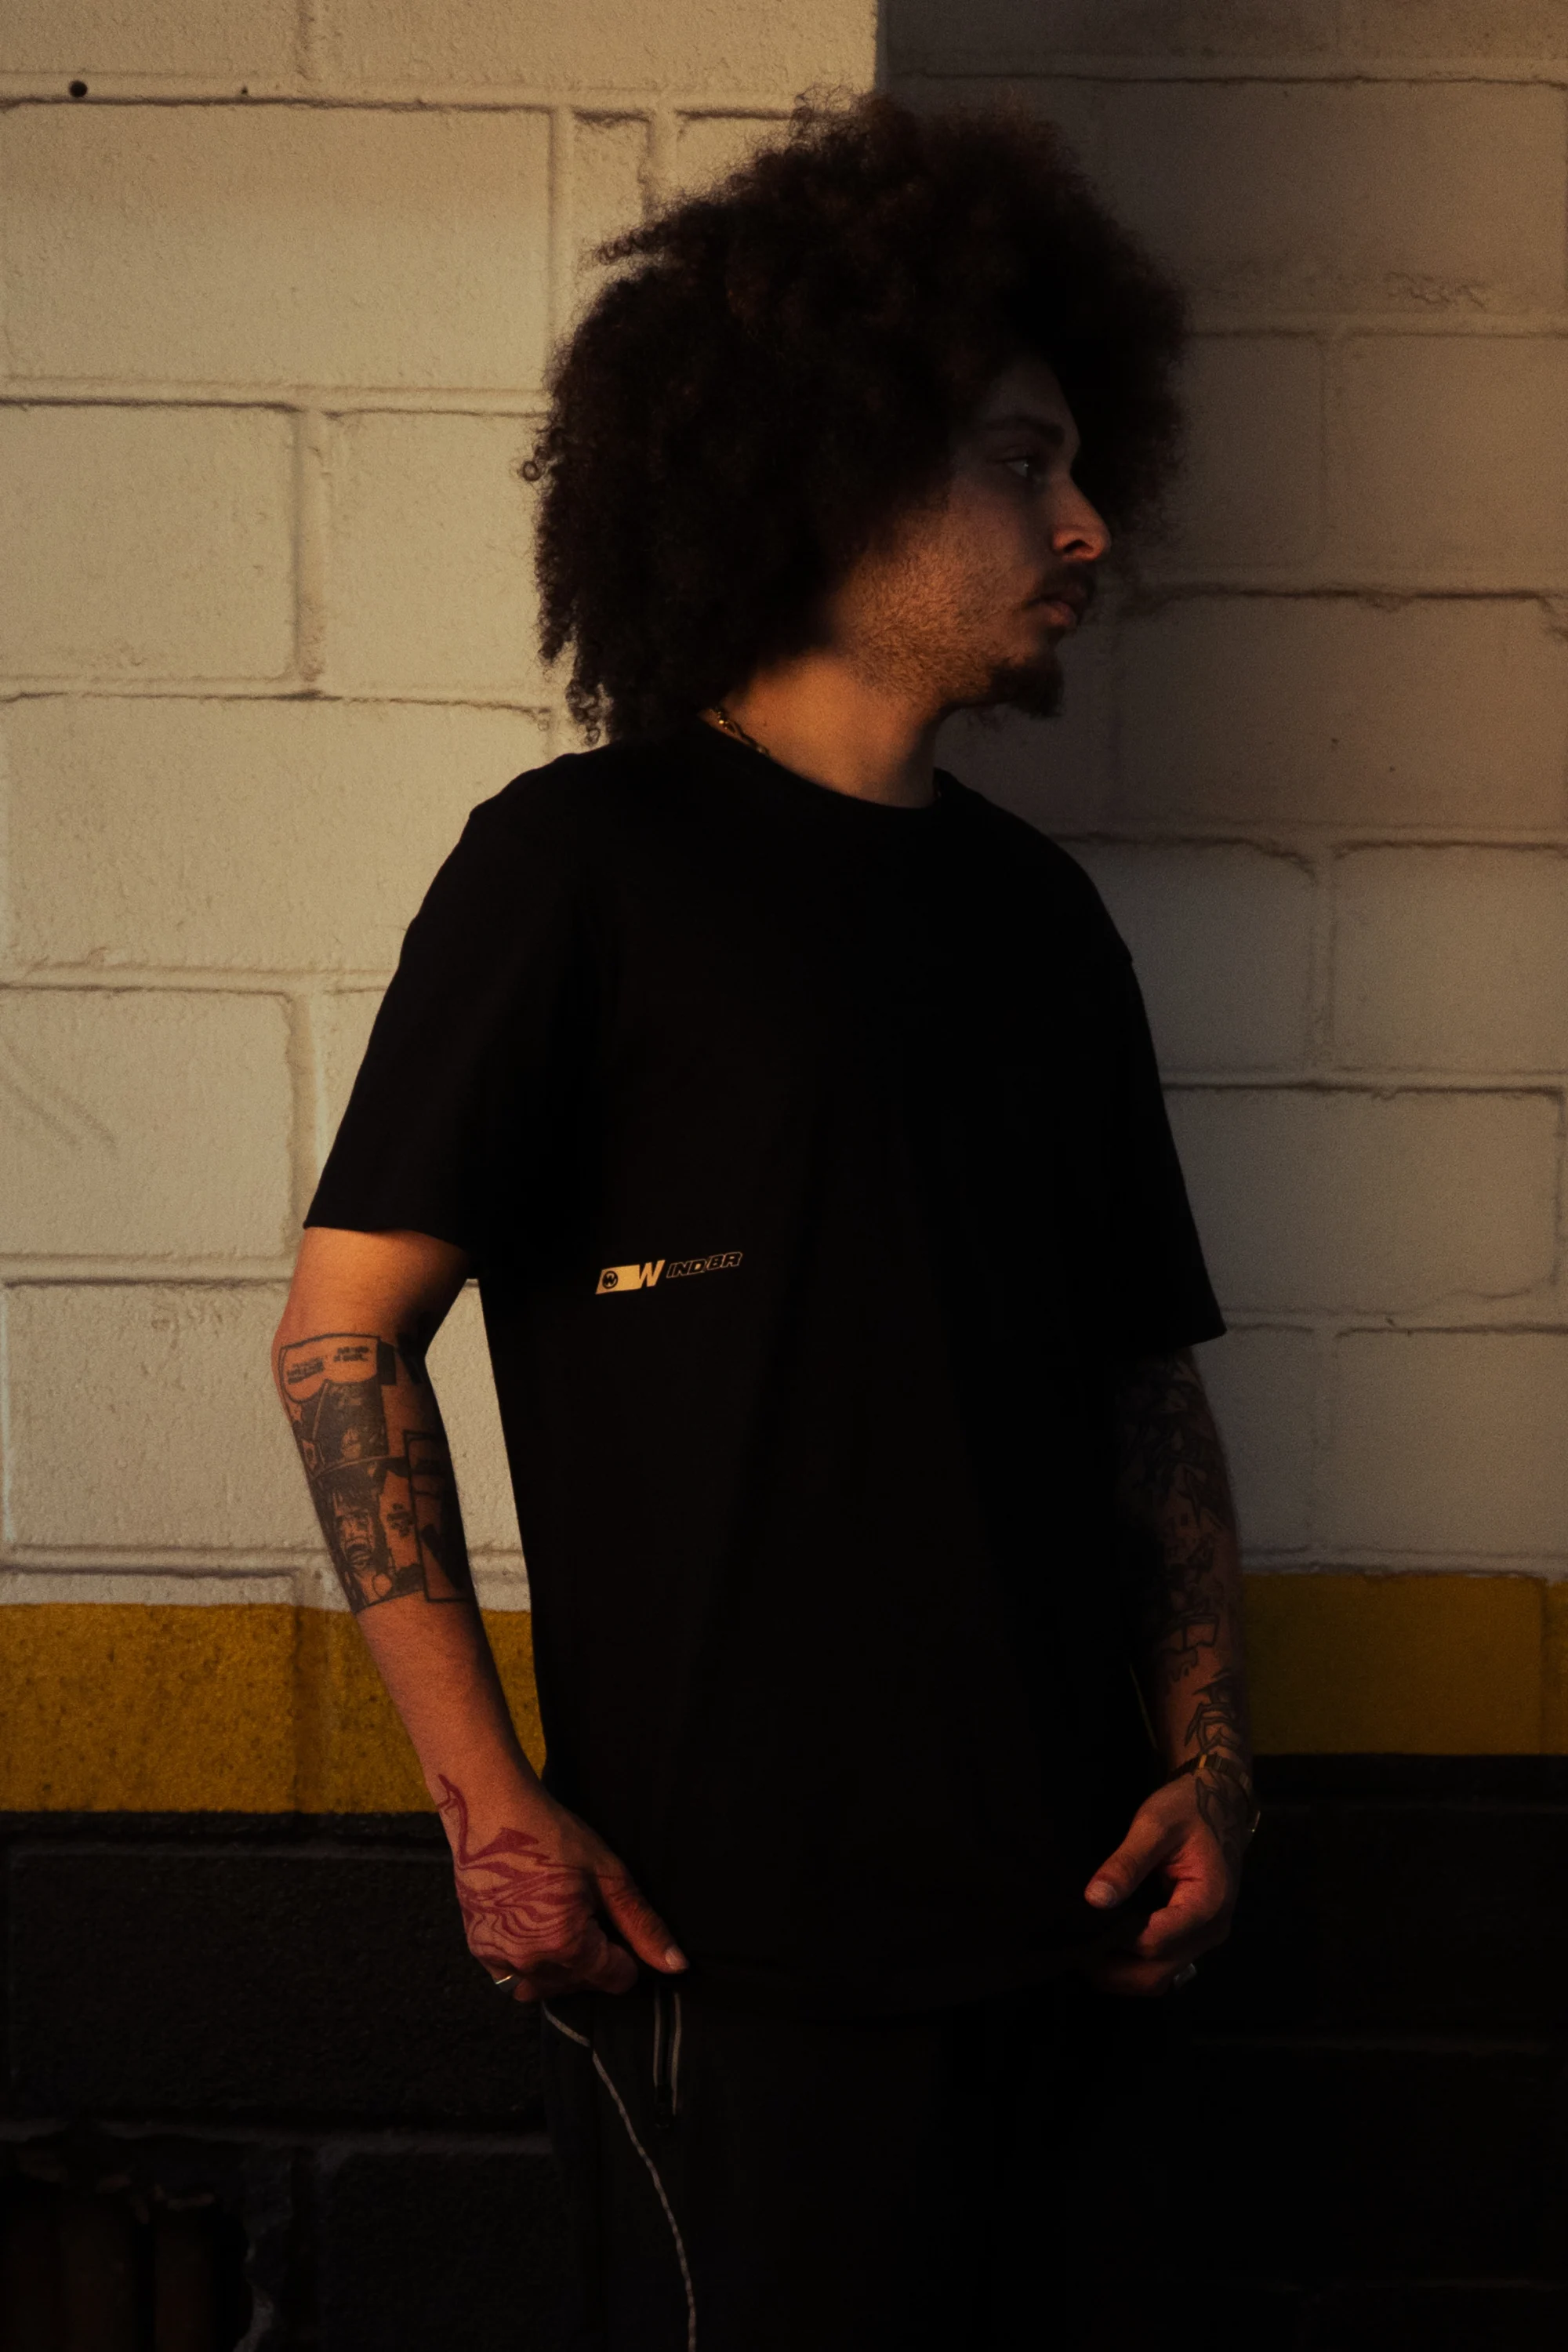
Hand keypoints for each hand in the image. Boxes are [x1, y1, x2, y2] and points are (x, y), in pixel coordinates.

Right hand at [435, 1773, 686, 2001]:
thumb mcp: (608, 1875)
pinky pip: (512, 1978)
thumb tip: (678, 1965)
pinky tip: (537, 1932)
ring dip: (562, 1971)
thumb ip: (643, 1925)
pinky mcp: (479, 1949)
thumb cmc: (553, 1835)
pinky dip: (529, 1967)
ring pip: (545, 1988)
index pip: (615, 1979)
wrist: (491, 1811)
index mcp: (566, 1945)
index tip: (615, 1924)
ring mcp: (499, 1958)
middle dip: (594, 1961)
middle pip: (581, 1985)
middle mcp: (530, 1962)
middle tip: (589, 1916)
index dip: (626, 1956)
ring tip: (567, 1930)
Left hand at [1079, 1774, 1239, 1997]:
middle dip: (1113, 1970)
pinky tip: (1108, 1947)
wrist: (1219, 1803)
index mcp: (1206, 1904)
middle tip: (1073, 1949)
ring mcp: (1204, 1938)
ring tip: (1086, 1949)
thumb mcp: (1154, 1823)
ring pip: (1160, 1977)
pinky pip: (1164, 1965)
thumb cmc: (1187, 1808)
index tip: (1080, 1930)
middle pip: (1156, 1973)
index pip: (1153, 1943)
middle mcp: (1211, 1931)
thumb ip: (1127, 1862)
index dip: (1115, 1941)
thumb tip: (1094, 1900)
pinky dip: (1134, 1965)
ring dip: (1122, 1974)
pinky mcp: (1193, 1936)